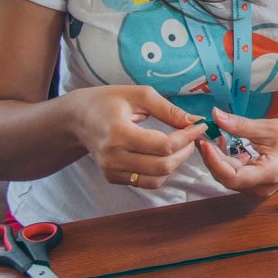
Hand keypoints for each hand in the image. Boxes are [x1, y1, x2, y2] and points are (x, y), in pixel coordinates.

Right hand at [68, 85, 208, 188]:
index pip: (163, 146)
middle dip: (185, 152)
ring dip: (175, 164)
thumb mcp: (140, 95)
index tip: (199, 126)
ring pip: (157, 179)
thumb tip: (195, 121)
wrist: (78, 118)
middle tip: (191, 136)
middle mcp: (113, 156)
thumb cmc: (109, 101)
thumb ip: (169, 109)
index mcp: (118, 132)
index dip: (187, 137)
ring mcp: (111, 170)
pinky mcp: (112, 177)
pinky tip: (164, 154)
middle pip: (162, 166)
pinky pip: (146, 182)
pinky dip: (161, 171)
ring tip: (179, 146)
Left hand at [196, 107, 277, 197]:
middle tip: (202, 136)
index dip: (215, 163)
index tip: (205, 144)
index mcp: (269, 173)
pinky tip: (225, 144)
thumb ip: (240, 124)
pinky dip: (227, 161)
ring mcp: (260, 188)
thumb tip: (215, 115)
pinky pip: (235, 175)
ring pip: (229, 177)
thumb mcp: (268, 127)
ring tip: (213, 137)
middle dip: (212, 157)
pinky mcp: (257, 184)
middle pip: (228, 178)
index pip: (234, 177)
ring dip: (218, 159)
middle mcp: (263, 187)